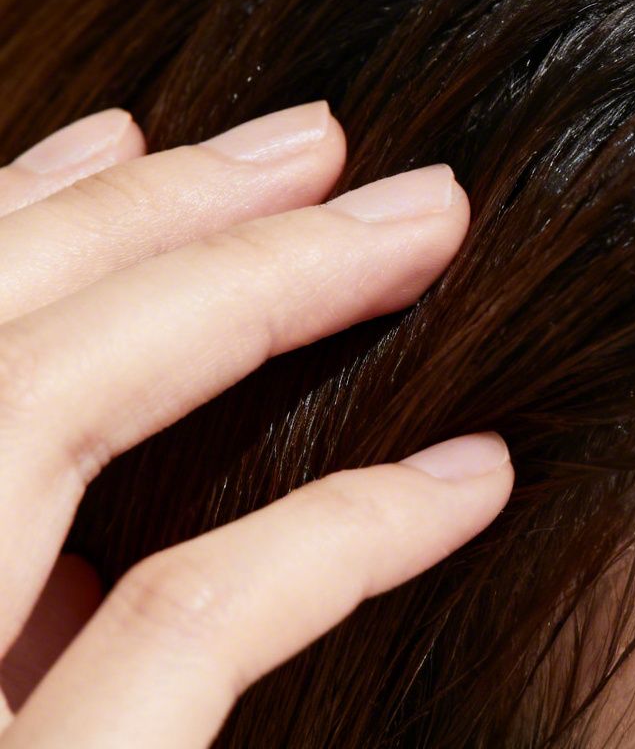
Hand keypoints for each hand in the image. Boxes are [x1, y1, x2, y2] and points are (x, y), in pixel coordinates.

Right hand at [0, 103, 510, 744]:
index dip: (21, 217)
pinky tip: (471, 480)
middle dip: (146, 210)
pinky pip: (190, 617)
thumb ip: (23, 622)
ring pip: (47, 406)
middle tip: (318, 135)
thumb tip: (88, 558)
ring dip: (246, 287)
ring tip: (426, 222)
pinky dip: (336, 529)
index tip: (124, 130)